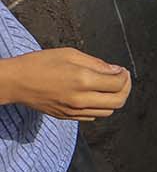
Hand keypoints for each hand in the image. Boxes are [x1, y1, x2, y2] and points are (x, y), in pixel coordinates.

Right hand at [0, 49, 131, 121]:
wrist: (15, 82)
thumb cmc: (40, 64)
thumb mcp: (70, 54)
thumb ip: (96, 63)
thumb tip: (116, 70)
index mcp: (82, 80)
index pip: (118, 84)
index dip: (125, 76)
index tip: (122, 70)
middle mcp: (80, 99)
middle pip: (118, 102)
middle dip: (125, 89)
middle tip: (122, 79)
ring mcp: (74, 111)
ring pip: (108, 112)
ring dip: (114, 99)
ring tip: (109, 86)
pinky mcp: (67, 117)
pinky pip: (93, 116)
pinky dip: (100, 107)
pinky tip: (95, 95)